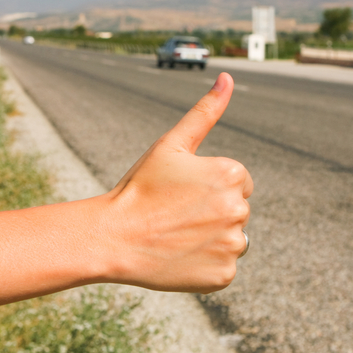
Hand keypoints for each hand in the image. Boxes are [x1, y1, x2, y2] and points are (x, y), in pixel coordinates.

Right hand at [101, 72, 252, 292]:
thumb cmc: (140, 186)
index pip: (238, 181)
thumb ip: (206, 111)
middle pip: (236, 210)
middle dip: (212, 211)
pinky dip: (205, 264)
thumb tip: (229, 77)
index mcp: (232, 174)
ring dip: (212, 238)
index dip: (208, 186)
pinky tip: (180, 256)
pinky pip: (223, 267)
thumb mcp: (172, 144)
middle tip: (175, 214)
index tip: (181, 192)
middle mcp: (239, 209)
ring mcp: (232, 245)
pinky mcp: (223, 276)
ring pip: (232, 239)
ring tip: (177, 235)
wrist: (113, 237)